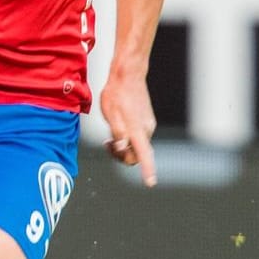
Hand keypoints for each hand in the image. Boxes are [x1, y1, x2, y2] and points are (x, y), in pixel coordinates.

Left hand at [100, 64, 158, 186]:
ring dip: (124, 146)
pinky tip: (118, 127)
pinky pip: (138, 137)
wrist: (128, 75)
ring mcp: (148, 125)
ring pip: (137, 145)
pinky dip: (128, 138)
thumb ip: (117, 134)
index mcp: (138, 130)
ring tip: (110, 135)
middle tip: (107, 144)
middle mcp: (147, 130)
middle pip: (137, 155)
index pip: (144, 155)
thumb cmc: (116, 94)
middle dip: (122, 155)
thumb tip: (123, 148)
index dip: (148, 171)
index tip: (151, 183)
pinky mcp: (146, 120)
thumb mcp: (110, 114)